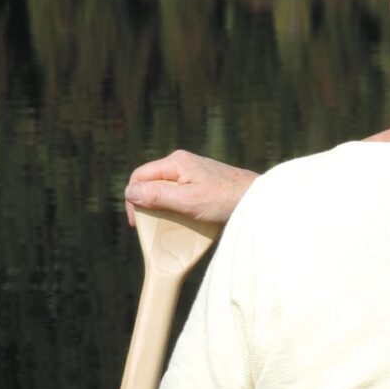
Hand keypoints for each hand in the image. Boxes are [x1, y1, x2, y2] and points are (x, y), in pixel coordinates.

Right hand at [124, 150, 259, 226]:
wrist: (259, 200)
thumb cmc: (226, 199)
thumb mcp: (188, 201)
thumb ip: (159, 195)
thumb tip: (130, 192)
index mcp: (176, 162)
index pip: (140, 176)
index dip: (134, 199)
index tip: (137, 223)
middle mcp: (183, 163)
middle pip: (152, 182)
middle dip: (147, 204)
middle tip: (149, 226)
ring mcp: (195, 173)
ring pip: (166, 189)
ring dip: (162, 207)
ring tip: (165, 225)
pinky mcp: (204, 183)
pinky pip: (181, 194)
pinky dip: (177, 207)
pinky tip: (182, 219)